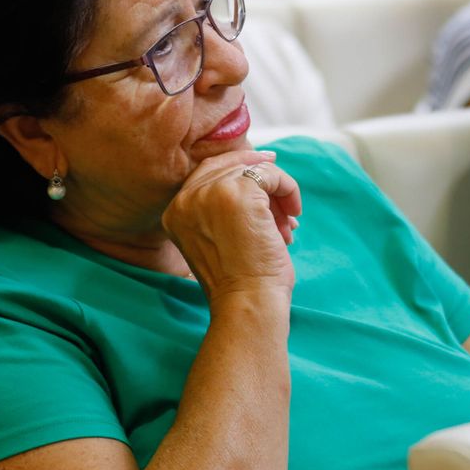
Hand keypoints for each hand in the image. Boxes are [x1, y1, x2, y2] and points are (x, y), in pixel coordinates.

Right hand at [162, 149, 302, 303]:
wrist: (246, 303)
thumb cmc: (239, 282)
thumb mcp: (216, 241)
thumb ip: (222, 211)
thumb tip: (258, 177)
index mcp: (175, 212)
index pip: (207, 173)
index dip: (237, 166)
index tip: (265, 166)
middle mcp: (187, 198)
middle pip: (229, 166)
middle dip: (260, 177)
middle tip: (284, 189)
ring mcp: (212, 192)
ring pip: (252, 170)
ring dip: (277, 192)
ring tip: (288, 223)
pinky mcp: (239, 192)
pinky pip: (270, 175)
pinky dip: (288, 189)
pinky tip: (293, 215)